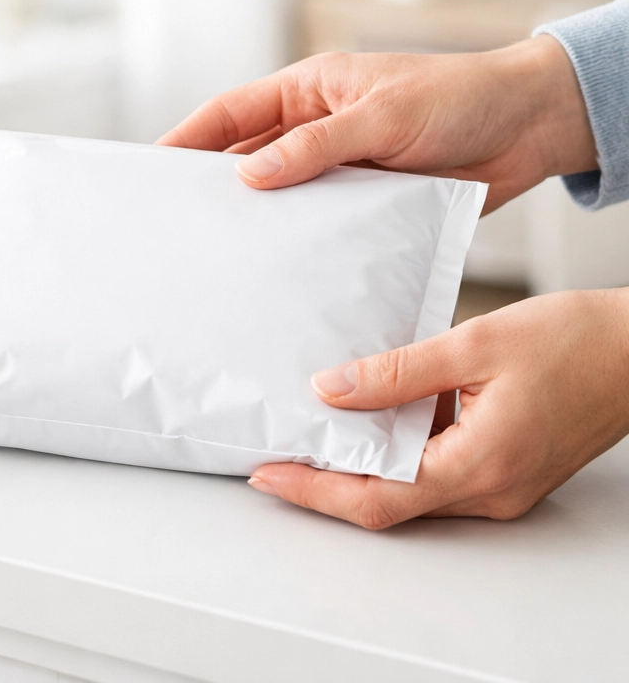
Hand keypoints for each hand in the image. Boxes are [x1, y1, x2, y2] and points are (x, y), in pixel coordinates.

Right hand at [157, 36, 596, 211]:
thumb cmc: (458, 97)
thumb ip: (316, 145)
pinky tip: (284, 265)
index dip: (190, 137)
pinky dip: (302, 240)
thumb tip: (250, 175)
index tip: (153, 165)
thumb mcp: (382, 114)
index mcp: (311, 89)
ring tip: (223, 251)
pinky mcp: (366, 199)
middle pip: (248, 155)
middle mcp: (317, 127)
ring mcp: (339, 165)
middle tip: (179, 220)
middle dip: (213, 185)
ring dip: (258, 218)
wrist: (528, 128)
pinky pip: (321, 221)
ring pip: (282, 194)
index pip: (233, 111)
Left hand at [246, 289, 628, 527]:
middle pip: (388, 501)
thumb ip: (396, 372)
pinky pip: (438, 468)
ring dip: (362, 462)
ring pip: (412, 486)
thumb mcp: (473, 344)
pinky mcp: (505, 466)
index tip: (268, 474)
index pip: (375, 498)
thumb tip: (332, 389)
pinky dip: (399, 448)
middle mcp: (490, 490)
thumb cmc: (575, 341)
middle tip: (277, 451)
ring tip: (312, 428)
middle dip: (327, 482)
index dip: (314, 491)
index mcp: (480, 465)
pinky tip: (373, 414)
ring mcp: (500, 484)